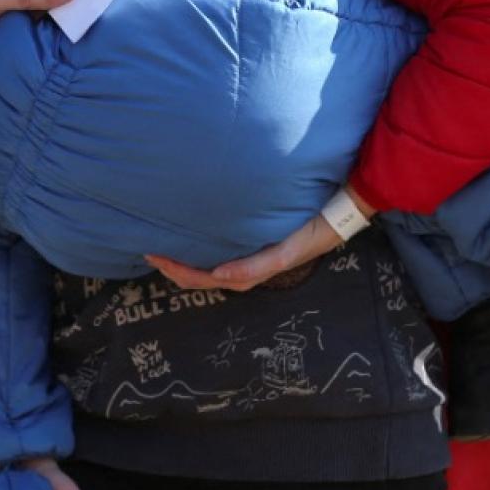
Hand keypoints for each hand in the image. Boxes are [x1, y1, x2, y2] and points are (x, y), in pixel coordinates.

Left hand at [146, 213, 345, 292]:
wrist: (339, 211)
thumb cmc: (312, 232)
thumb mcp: (286, 252)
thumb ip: (256, 266)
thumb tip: (219, 276)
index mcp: (253, 270)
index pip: (209, 278)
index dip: (181, 272)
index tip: (157, 257)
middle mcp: (250, 264)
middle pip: (206, 275)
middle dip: (177, 268)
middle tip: (150, 252)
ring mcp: (255, 253)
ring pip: (213, 265)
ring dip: (188, 261)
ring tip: (165, 249)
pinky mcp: (260, 239)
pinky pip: (226, 249)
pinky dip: (206, 249)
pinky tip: (195, 240)